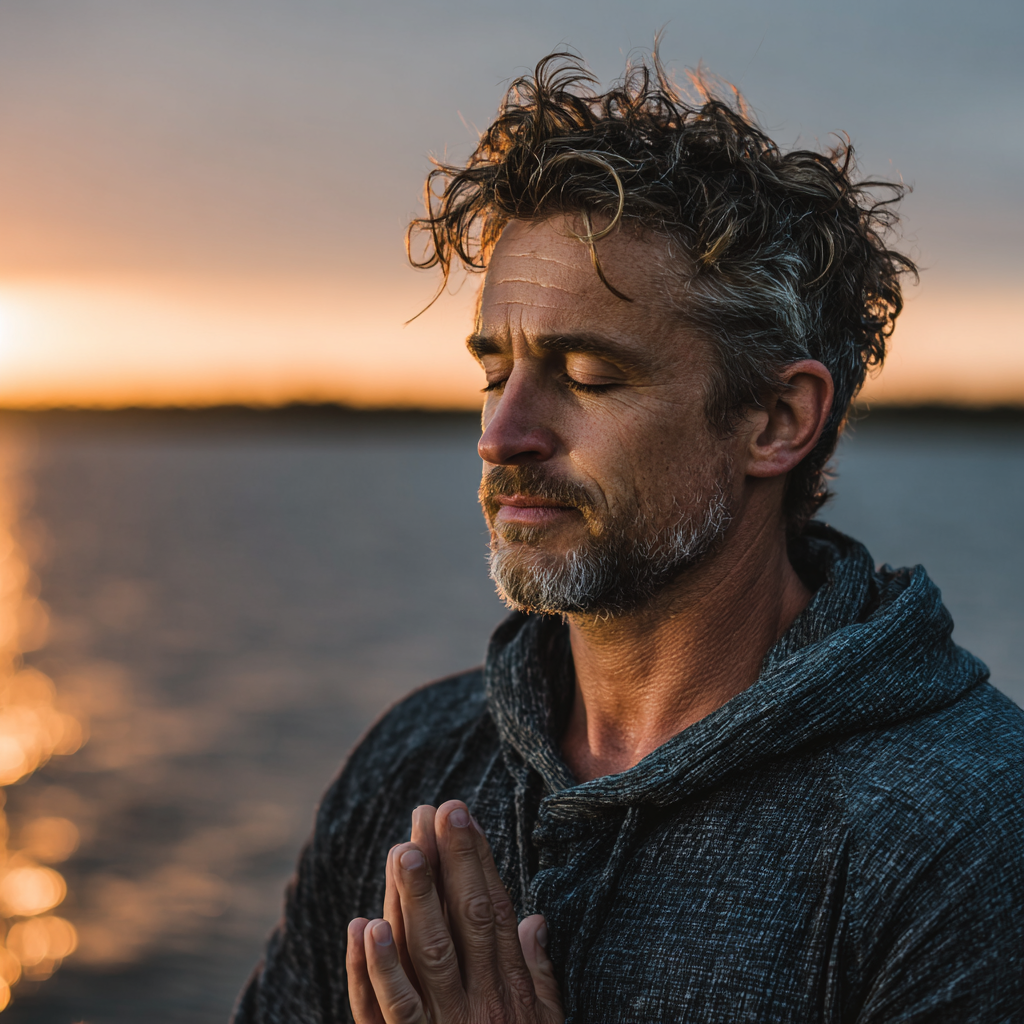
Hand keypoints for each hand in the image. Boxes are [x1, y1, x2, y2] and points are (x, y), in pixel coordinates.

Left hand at [346, 800, 563, 1023]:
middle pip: (464, 921)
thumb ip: (537, 972)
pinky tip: (364, 926)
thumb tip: (535, 920)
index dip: (479, 862)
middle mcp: (480, 1004)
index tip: (464, 817)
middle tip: (437, 810)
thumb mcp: (544, 1023)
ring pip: (427, 955)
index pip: (494, 912)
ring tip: (402, 850)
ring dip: (414, 900)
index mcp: (510, 990)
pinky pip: (390, 1010)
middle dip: (451, 861)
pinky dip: (374, 969)